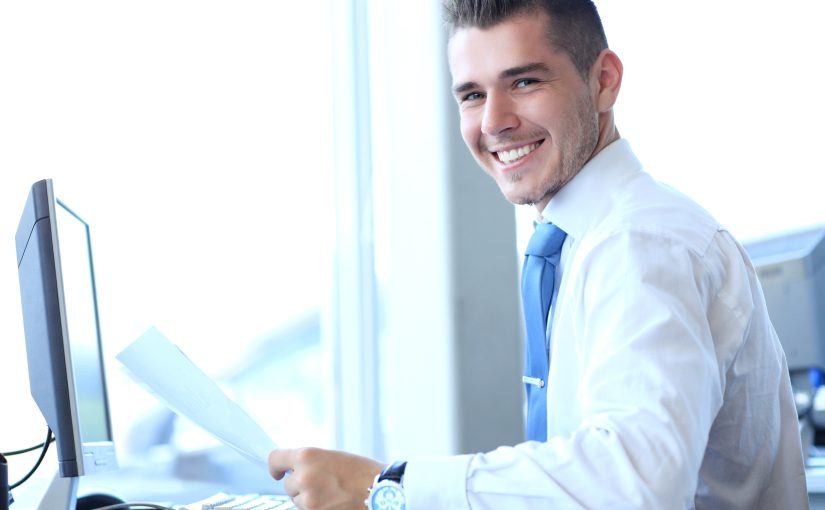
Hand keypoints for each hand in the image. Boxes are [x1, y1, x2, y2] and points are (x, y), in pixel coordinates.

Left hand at [269, 447, 384, 509]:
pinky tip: (333, 502)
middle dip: (301, 486)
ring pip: (297, 501)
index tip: (277, 473)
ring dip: (308, 499)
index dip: (275, 467)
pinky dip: (316, 508)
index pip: (275, 459)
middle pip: (288, 485)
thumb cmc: (362, 471)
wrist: (380, 490)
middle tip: (323, 483)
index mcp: (307, 456)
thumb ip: (311, 462)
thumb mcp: (332, 456)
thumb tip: (295, 470)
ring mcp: (308, 499)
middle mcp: (303, 477)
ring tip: (331, 494)